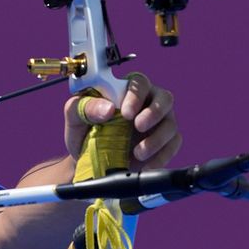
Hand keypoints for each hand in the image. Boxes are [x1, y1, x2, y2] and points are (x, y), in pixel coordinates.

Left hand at [64, 72, 181, 170]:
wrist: (88, 161)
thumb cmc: (84, 132)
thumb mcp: (75, 117)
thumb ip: (85, 107)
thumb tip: (108, 108)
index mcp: (126, 90)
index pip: (139, 82)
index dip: (136, 95)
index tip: (126, 113)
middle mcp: (148, 103)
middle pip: (165, 98)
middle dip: (154, 112)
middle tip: (138, 127)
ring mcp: (159, 123)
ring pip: (171, 124)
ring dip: (157, 139)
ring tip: (137, 153)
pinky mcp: (165, 144)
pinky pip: (172, 146)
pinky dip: (161, 157)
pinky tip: (145, 165)